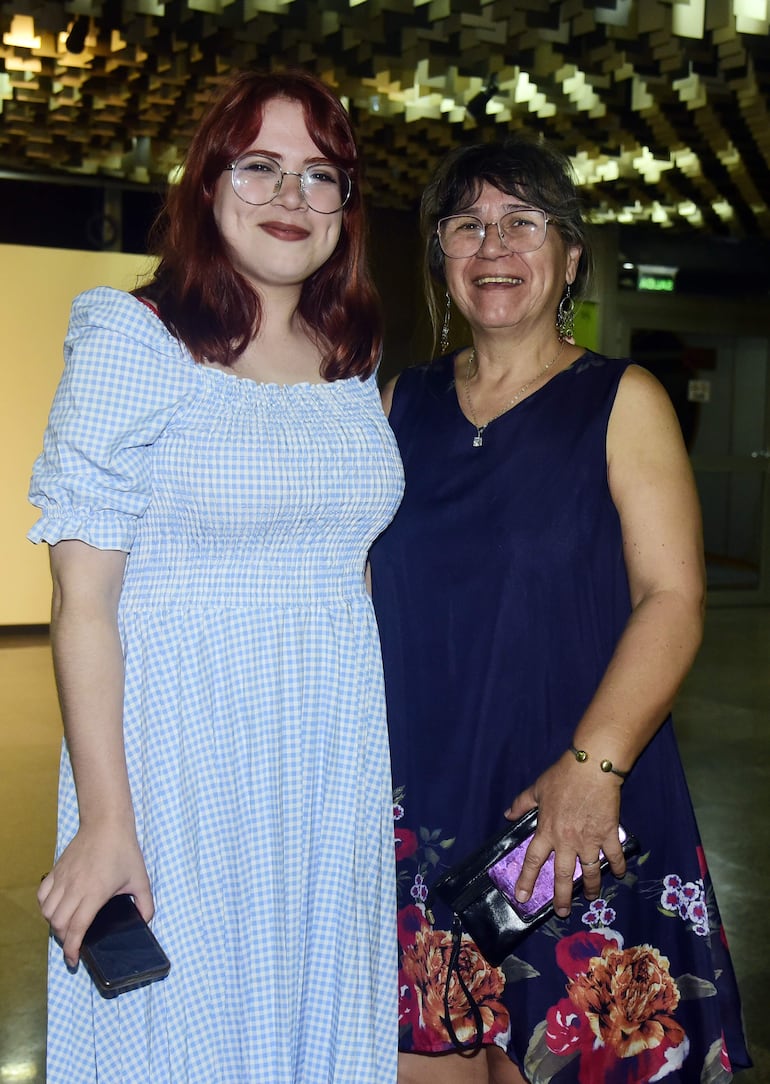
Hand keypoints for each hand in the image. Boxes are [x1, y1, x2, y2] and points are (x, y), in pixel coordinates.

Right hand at [38, 822, 152, 966]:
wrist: (107, 823)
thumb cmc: (124, 850)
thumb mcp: (141, 878)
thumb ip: (145, 903)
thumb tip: (145, 922)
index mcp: (94, 893)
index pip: (76, 929)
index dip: (72, 949)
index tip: (74, 960)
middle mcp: (74, 888)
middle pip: (59, 924)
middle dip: (65, 939)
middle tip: (75, 942)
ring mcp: (63, 878)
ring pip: (47, 911)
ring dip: (55, 924)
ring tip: (67, 926)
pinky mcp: (56, 869)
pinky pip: (42, 895)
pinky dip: (45, 906)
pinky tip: (56, 908)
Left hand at [505, 752, 625, 917]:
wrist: (592, 768)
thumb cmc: (562, 776)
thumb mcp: (537, 788)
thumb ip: (522, 804)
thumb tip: (508, 815)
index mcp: (547, 830)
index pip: (533, 860)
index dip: (526, 880)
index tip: (522, 897)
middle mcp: (567, 841)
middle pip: (562, 875)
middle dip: (562, 897)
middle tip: (563, 912)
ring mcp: (590, 840)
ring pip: (590, 871)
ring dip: (591, 887)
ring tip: (591, 897)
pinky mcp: (609, 834)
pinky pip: (614, 855)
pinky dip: (618, 866)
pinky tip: (620, 874)